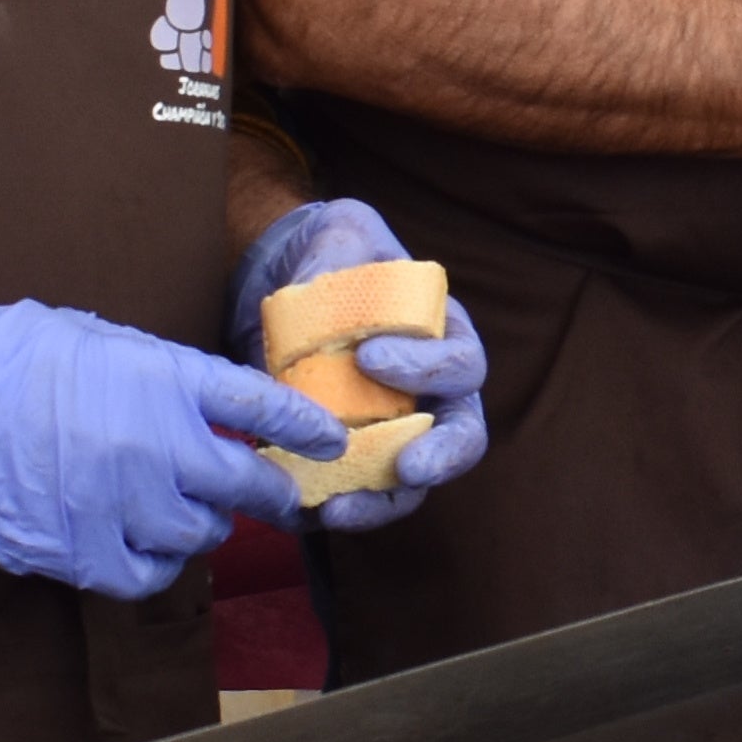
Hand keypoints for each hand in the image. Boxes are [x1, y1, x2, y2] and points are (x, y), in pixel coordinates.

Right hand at [0, 298, 338, 598]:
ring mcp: (119, 504)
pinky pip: (147, 575)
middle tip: (277, 497)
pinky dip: (155, 563)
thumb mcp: (100, 341)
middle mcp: (153, 445)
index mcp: (160, 380)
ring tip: (183, 510)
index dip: (302, 428)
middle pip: (244, 486)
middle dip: (271, 494)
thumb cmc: (5, 359)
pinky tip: (142, 544)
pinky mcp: (81, 552)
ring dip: (202, 526)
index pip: (258, 408)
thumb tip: (208, 412)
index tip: (330, 442)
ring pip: (200, 537)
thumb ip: (162, 379)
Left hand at [226, 198, 487, 531]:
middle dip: (441, 455)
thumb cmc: (328, 256)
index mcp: (444, 337)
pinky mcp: (349, 458)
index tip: (368, 357)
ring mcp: (393, 431)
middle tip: (408, 466)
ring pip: (411, 483)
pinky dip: (332, 508)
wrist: (279, 289)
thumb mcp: (341, 231)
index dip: (425, 367)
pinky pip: (355, 495)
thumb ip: (345, 248)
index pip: (460, 362)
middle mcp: (431, 393)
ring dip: (382, 501)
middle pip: (462, 435)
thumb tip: (326, 284)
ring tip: (338, 509)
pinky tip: (300, 510)